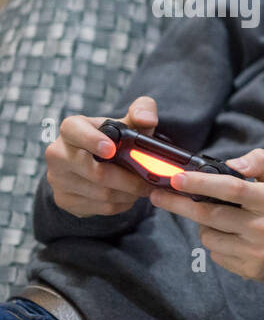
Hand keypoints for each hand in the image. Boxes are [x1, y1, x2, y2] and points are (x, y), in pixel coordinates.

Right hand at [44, 95, 160, 217]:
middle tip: (149, 182)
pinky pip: (100, 208)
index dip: (92, 140)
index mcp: (72, 129)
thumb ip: (143, 111)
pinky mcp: (64, 199)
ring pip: (101, 193)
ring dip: (129, 194)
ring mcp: (57, 178)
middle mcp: (58, 153)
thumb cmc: (115, 139)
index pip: (74, 131)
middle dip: (128, 179)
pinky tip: (128, 196)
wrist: (96, 163)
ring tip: (143, 189)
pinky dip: (121, 204)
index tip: (111, 149)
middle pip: (95, 172)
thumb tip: (148, 119)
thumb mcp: (129, 122)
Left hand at [147, 147, 263, 292]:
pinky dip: (217, 245)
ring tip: (220, 221)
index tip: (176, 178)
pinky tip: (234, 241)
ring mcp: (256, 251)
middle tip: (159, 196)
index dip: (201, 182)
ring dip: (205, 227)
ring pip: (209, 236)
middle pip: (210, 214)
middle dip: (180, 204)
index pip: (231, 188)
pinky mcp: (250, 269)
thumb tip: (232, 163)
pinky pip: (217, 255)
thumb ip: (260, 163)